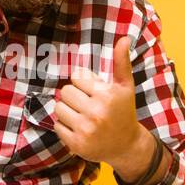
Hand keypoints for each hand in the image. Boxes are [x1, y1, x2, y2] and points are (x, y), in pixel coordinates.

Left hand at [54, 36, 153, 177]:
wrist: (126, 145)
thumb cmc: (123, 111)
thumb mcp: (125, 86)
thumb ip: (122, 62)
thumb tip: (124, 38)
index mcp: (106, 95)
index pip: (76, 77)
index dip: (83, 84)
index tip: (93, 93)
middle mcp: (96, 112)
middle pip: (65, 92)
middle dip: (74, 97)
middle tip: (86, 105)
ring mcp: (85, 130)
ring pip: (58, 108)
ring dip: (67, 111)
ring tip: (81, 116)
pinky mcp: (76, 144)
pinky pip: (57, 126)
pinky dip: (65, 127)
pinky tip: (79, 129)